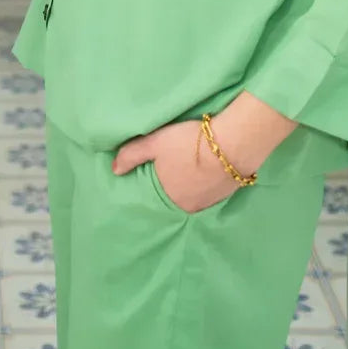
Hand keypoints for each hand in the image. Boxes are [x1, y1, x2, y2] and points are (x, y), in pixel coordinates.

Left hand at [111, 119, 240, 214]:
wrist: (233, 143)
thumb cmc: (189, 141)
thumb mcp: (155, 142)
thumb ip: (131, 155)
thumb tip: (114, 170)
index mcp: (169, 197)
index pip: (156, 192)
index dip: (156, 178)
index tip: (158, 167)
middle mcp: (188, 206)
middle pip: (175, 195)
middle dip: (173, 182)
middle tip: (175, 163)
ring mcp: (209, 202)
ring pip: (193, 194)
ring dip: (190, 183)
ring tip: (191, 164)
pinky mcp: (226, 195)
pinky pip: (209, 191)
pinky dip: (206, 182)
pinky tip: (208, 168)